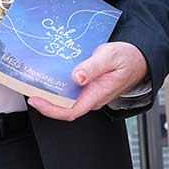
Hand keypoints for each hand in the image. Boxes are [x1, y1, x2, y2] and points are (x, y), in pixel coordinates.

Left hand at [28, 42, 147, 121]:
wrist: (140, 58)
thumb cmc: (128, 58)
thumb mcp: (110, 57)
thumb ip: (93, 67)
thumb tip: (77, 77)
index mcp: (97, 94)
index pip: (71, 111)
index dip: (51, 109)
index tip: (35, 99)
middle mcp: (92, 98)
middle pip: (64, 108)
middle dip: (45, 102)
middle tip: (28, 88)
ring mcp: (90, 94)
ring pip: (66, 101)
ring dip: (50, 94)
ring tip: (34, 83)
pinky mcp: (88, 88)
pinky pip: (70, 92)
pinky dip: (58, 86)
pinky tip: (49, 77)